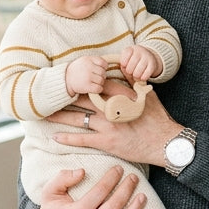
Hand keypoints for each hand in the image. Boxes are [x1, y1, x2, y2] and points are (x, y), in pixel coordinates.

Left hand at [48, 85, 181, 166]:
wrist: (164, 142)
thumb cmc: (158, 118)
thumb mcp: (147, 95)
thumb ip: (134, 81)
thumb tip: (127, 66)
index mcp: (120, 94)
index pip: (95, 83)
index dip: (80, 80)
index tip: (67, 78)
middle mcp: (111, 108)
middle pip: (82, 99)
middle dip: (65, 96)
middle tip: (49, 94)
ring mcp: (107, 125)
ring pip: (78, 118)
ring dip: (60, 116)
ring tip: (44, 113)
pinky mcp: (106, 142)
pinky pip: (82, 139)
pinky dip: (67, 138)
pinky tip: (55, 136)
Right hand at [65, 56, 107, 96]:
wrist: (65, 79)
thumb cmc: (77, 70)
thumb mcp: (84, 60)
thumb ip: (95, 60)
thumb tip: (107, 66)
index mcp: (88, 59)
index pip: (104, 63)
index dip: (103, 68)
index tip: (98, 70)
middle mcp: (88, 67)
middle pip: (103, 73)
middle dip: (101, 76)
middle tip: (95, 78)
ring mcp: (87, 77)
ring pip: (102, 81)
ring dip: (99, 83)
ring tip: (93, 82)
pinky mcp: (86, 86)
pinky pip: (99, 88)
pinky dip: (98, 89)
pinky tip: (93, 88)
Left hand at [118, 45, 160, 82]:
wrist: (149, 58)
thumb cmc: (133, 61)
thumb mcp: (127, 60)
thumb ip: (123, 65)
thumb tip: (125, 70)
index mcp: (131, 49)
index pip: (126, 53)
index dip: (123, 62)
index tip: (124, 65)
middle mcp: (140, 51)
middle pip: (131, 64)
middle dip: (129, 71)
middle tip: (130, 72)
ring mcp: (147, 57)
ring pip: (138, 71)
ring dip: (135, 76)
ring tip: (135, 76)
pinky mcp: (153, 65)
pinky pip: (146, 74)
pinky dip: (142, 78)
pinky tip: (141, 77)